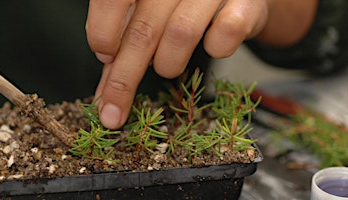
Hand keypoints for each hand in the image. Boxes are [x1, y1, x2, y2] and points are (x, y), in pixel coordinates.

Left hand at [86, 0, 316, 128]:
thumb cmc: (183, 9)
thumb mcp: (147, 22)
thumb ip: (123, 49)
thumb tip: (103, 94)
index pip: (112, 0)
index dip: (102, 32)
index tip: (105, 57)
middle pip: (143, 31)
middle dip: (124, 79)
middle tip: (114, 112)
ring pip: (181, 34)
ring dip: (168, 64)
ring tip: (168, 67)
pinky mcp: (244, 2)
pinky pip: (226, 32)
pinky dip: (216, 48)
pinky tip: (212, 46)